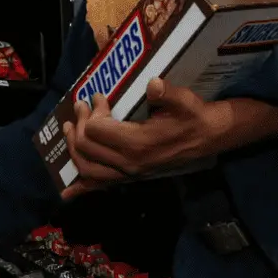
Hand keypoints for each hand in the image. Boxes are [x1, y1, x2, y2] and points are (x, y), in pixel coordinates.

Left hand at [61, 78, 229, 200]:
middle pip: (87, 148)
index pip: (97, 129)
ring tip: (69, 130)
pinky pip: (102, 186)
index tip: (99, 96)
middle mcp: (129, 163)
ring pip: (89, 169)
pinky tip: (67, 193)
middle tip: (81, 106)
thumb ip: (167, 94)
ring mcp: (129, 173)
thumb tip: (153, 84)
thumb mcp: (184, 101)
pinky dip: (82, 188)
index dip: (92, 111)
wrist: (210, 137)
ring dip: (74, 150)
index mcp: (138, 143)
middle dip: (79, 125)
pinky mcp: (132, 176)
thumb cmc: (194, 116)